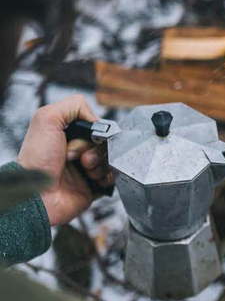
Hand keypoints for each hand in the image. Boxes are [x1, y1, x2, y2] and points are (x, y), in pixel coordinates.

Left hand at [17, 95, 111, 225]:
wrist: (37, 194)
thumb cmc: (37, 160)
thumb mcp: (47, 119)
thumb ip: (73, 106)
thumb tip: (97, 118)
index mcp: (68, 136)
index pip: (96, 128)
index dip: (95, 133)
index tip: (85, 138)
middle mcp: (77, 152)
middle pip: (106, 144)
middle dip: (97, 150)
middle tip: (82, 159)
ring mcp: (86, 170)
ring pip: (111, 160)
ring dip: (101, 165)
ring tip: (86, 171)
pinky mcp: (93, 187)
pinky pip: (112, 178)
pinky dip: (108, 177)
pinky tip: (95, 179)